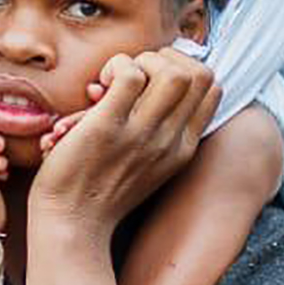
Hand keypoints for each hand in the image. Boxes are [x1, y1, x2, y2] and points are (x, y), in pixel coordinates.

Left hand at [30, 48, 218, 237]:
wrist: (71, 226)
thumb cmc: (100, 190)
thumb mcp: (149, 165)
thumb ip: (162, 130)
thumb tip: (155, 81)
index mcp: (183, 148)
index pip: (212, 87)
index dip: (184, 68)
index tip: (152, 80)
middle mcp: (170, 140)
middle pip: (198, 73)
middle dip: (166, 58)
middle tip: (134, 75)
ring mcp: (142, 134)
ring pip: (172, 71)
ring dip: (142, 60)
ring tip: (114, 79)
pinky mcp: (108, 126)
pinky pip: (130, 75)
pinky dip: (115, 68)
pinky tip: (98, 89)